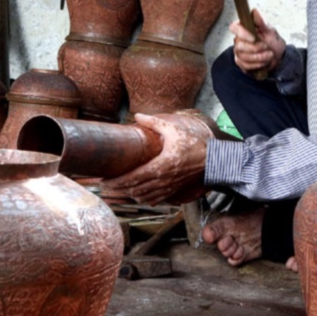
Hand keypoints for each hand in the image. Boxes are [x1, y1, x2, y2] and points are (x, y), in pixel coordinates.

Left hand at [99, 111, 214, 204]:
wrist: (212, 161)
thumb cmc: (193, 145)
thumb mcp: (174, 129)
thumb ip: (154, 123)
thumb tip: (138, 115)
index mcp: (159, 166)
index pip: (132, 178)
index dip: (116, 181)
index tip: (104, 181)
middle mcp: (162, 180)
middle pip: (134, 190)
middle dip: (118, 189)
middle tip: (105, 186)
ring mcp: (167, 188)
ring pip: (143, 197)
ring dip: (129, 195)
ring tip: (119, 189)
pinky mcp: (173, 191)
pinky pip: (154, 200)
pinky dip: (143, 199)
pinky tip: (137, 195)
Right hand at [230, 9, 285, 75]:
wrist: (279, 57)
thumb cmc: (273, 42)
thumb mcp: (270, 31)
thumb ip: (261, 22)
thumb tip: (254, 11)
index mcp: (244, 29)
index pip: (234, 28)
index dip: (242, 33)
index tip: (254, 38)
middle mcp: (239, 40)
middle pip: (239, 45)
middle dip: (255, 48)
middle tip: (267, 47)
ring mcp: (239, 52)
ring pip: (243, 56)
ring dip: (259, 57)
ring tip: (269, 54)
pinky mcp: (241, 63)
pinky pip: (245, 65)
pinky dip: (257, 64)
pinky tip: (265, 61)